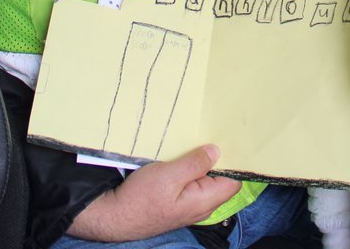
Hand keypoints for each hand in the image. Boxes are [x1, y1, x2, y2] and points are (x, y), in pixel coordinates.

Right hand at [67, 145, 242, 240]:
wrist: (114, 216)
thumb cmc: (140, 199)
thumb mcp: (169, 175)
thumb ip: (195, 164)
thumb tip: (216, 151)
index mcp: (204, 201)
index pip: (234, 181)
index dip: (235, 161)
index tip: (233, 140)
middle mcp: (200, 205)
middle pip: (220, 179)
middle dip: (219, 159)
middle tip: (214, 133)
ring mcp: (188, 204)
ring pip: (204, 180)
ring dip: (201, 162)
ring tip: (199, 140)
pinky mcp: (176, 200)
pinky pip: (190, 182)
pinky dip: (189, 169)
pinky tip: (183, 155)